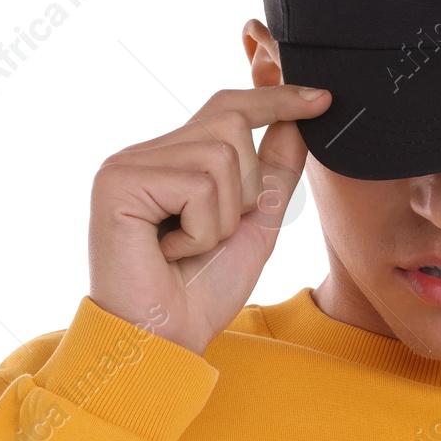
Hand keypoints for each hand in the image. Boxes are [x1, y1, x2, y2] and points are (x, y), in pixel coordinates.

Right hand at [88, 83, 330, 353]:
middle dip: (246, 188)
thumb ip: (273, 175)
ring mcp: (126, 165)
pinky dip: (200, 231)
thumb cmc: (200, 292)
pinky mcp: (116, 182)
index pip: (228, 107)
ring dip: (223, 216)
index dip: (276, 98)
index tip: (323, 99)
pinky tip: (170, 253)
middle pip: (231, 124)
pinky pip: (197, 186)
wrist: (163, 342)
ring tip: (188, 248)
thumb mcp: (254, 226)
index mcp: (172, 159)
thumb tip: (298, 122)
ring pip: (220, 156)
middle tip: (212, 237)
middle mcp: (145, 153)